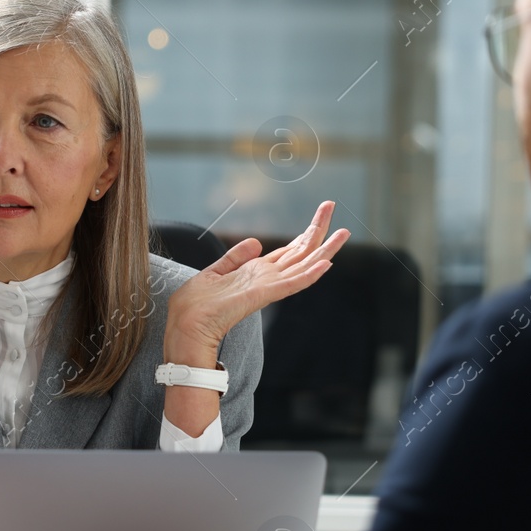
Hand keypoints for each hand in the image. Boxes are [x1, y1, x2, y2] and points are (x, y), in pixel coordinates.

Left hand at [165, 201, 351, 362]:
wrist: (185, 325)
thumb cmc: (196, 305)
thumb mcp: (215, 272)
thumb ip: (236, 257)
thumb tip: (256, 243)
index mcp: (257, 273)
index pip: (288, 251)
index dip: (305, 233)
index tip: (321, 213)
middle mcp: (267, 279)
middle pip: (300, 252)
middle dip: (318, 229)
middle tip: (332, 205)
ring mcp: (268, 287)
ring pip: (303, 265)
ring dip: (324, 249)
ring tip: (344, 232)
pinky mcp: (263, 294)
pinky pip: (291, 283)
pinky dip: (310, 274)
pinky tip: (326, 263)